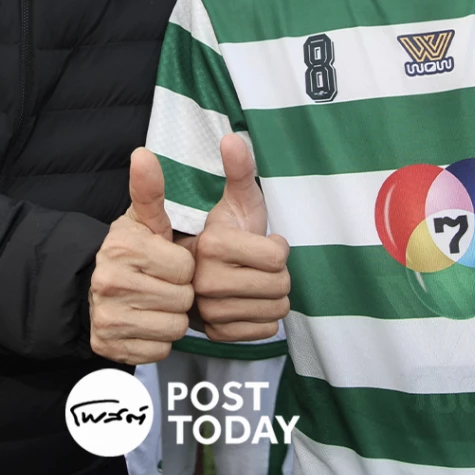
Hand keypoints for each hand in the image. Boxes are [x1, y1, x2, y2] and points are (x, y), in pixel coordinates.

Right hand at [88, 149, 195, 363]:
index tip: (168, 262)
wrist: (89, 290)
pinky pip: (159, 350)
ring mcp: (107, 317)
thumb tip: (143, 153)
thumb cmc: (130, 253)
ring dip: (171, 318)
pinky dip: (158, 340)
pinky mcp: (109, 346)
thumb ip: (149, 190)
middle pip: (182, 300)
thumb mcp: (141, 220)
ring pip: (173, 327)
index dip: (183, 267)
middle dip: (180, 294)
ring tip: (157, 303)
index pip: (186, 267)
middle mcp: (110, 282)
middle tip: (164, 285)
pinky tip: (146, 323)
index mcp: (123, 248)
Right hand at [193, 134, 289, 342]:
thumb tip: (232, 139)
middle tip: (257, 266)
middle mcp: (205, 281)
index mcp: (213, 244)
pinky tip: (248, 305)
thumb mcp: (234, 201)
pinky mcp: (216, 335)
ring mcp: (208, 312)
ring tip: (252, 284)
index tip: (257, 242)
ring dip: (273, 297)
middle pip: (280, 286)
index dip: (276, 248)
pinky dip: (263, 320)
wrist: (195, 275)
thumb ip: (239, 171)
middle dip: (278, 275)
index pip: (278, 257)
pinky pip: (265, 331)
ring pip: (276, 311)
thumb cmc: (223, 235)